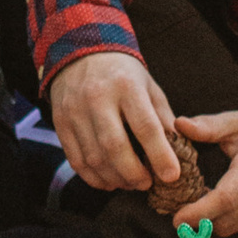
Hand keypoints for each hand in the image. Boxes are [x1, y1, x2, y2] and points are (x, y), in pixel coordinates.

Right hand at [46, 49, 188, 192]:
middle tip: (146, 184)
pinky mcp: (60, 122)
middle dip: (133, 174)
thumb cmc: (123, 75)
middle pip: (114, 146)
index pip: (145, 126)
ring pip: (94, 157)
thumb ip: (163, 118)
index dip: (160, 155)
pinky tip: (109, 181)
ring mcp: (74, 110)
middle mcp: (97, 97)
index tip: (171, 176)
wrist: (80, 53)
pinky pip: (76, 160)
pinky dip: (93, 177)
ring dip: (114, 178)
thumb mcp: (149, 87)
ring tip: (129, 183)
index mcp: (126, 86)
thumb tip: (178, 152)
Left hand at [174, 105, 237, 234]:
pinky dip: (227, 220)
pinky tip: (218, 203)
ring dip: (212, 221)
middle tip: (178, 208)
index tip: (177, 219)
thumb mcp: (235, 121)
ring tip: (197, 202)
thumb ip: (207, 126)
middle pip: (227, 219)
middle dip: (199, 220)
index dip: (199, 212)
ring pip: (233, 227)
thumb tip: (178, 124)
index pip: (225, 198)